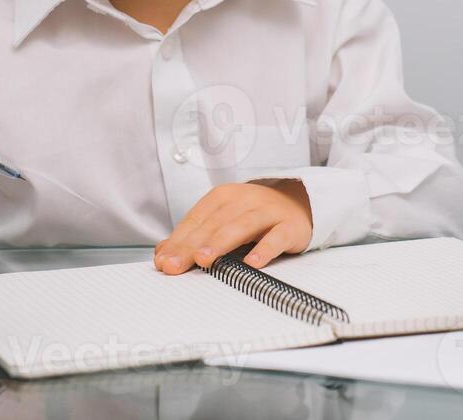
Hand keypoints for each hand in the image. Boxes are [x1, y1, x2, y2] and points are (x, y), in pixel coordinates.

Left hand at [153, 179, 312, 275]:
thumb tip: (162, 254)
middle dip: (192, 246)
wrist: (299, 203)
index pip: (196, 220)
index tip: (164, 262)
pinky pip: (276, 238)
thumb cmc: (254, 216)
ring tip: (204, 260)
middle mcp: (244, 200)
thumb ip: (194, 236)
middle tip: (175, 266)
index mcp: (223, 197)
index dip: (178, 241)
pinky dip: (264, 249)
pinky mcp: (289, 226)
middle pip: (214, 224)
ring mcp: (268, 212)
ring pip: (241, 226)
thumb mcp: (223, 220)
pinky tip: (252, 263)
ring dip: (221, 243)